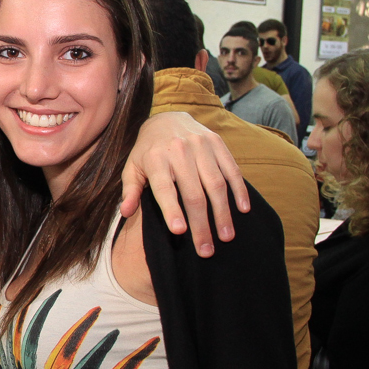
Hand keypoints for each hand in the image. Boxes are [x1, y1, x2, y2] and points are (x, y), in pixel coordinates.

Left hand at [120, 112, 248, 257]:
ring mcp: (201, 145)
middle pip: (193, 193)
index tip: (179, 232)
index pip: (164, 189)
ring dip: (223, 213)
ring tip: (226, 237)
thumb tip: (126, 212)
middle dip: (201, 224)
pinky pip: (231, 169)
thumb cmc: (147, 152)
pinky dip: (239, 190)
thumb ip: (130, 190)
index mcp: (155, 159)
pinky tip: (242, 210)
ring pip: (215, 184)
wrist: (166, 118)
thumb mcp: (132, 168)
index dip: (172, 211)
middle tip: (206, 250)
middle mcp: (179, 151)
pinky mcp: (217, 143)